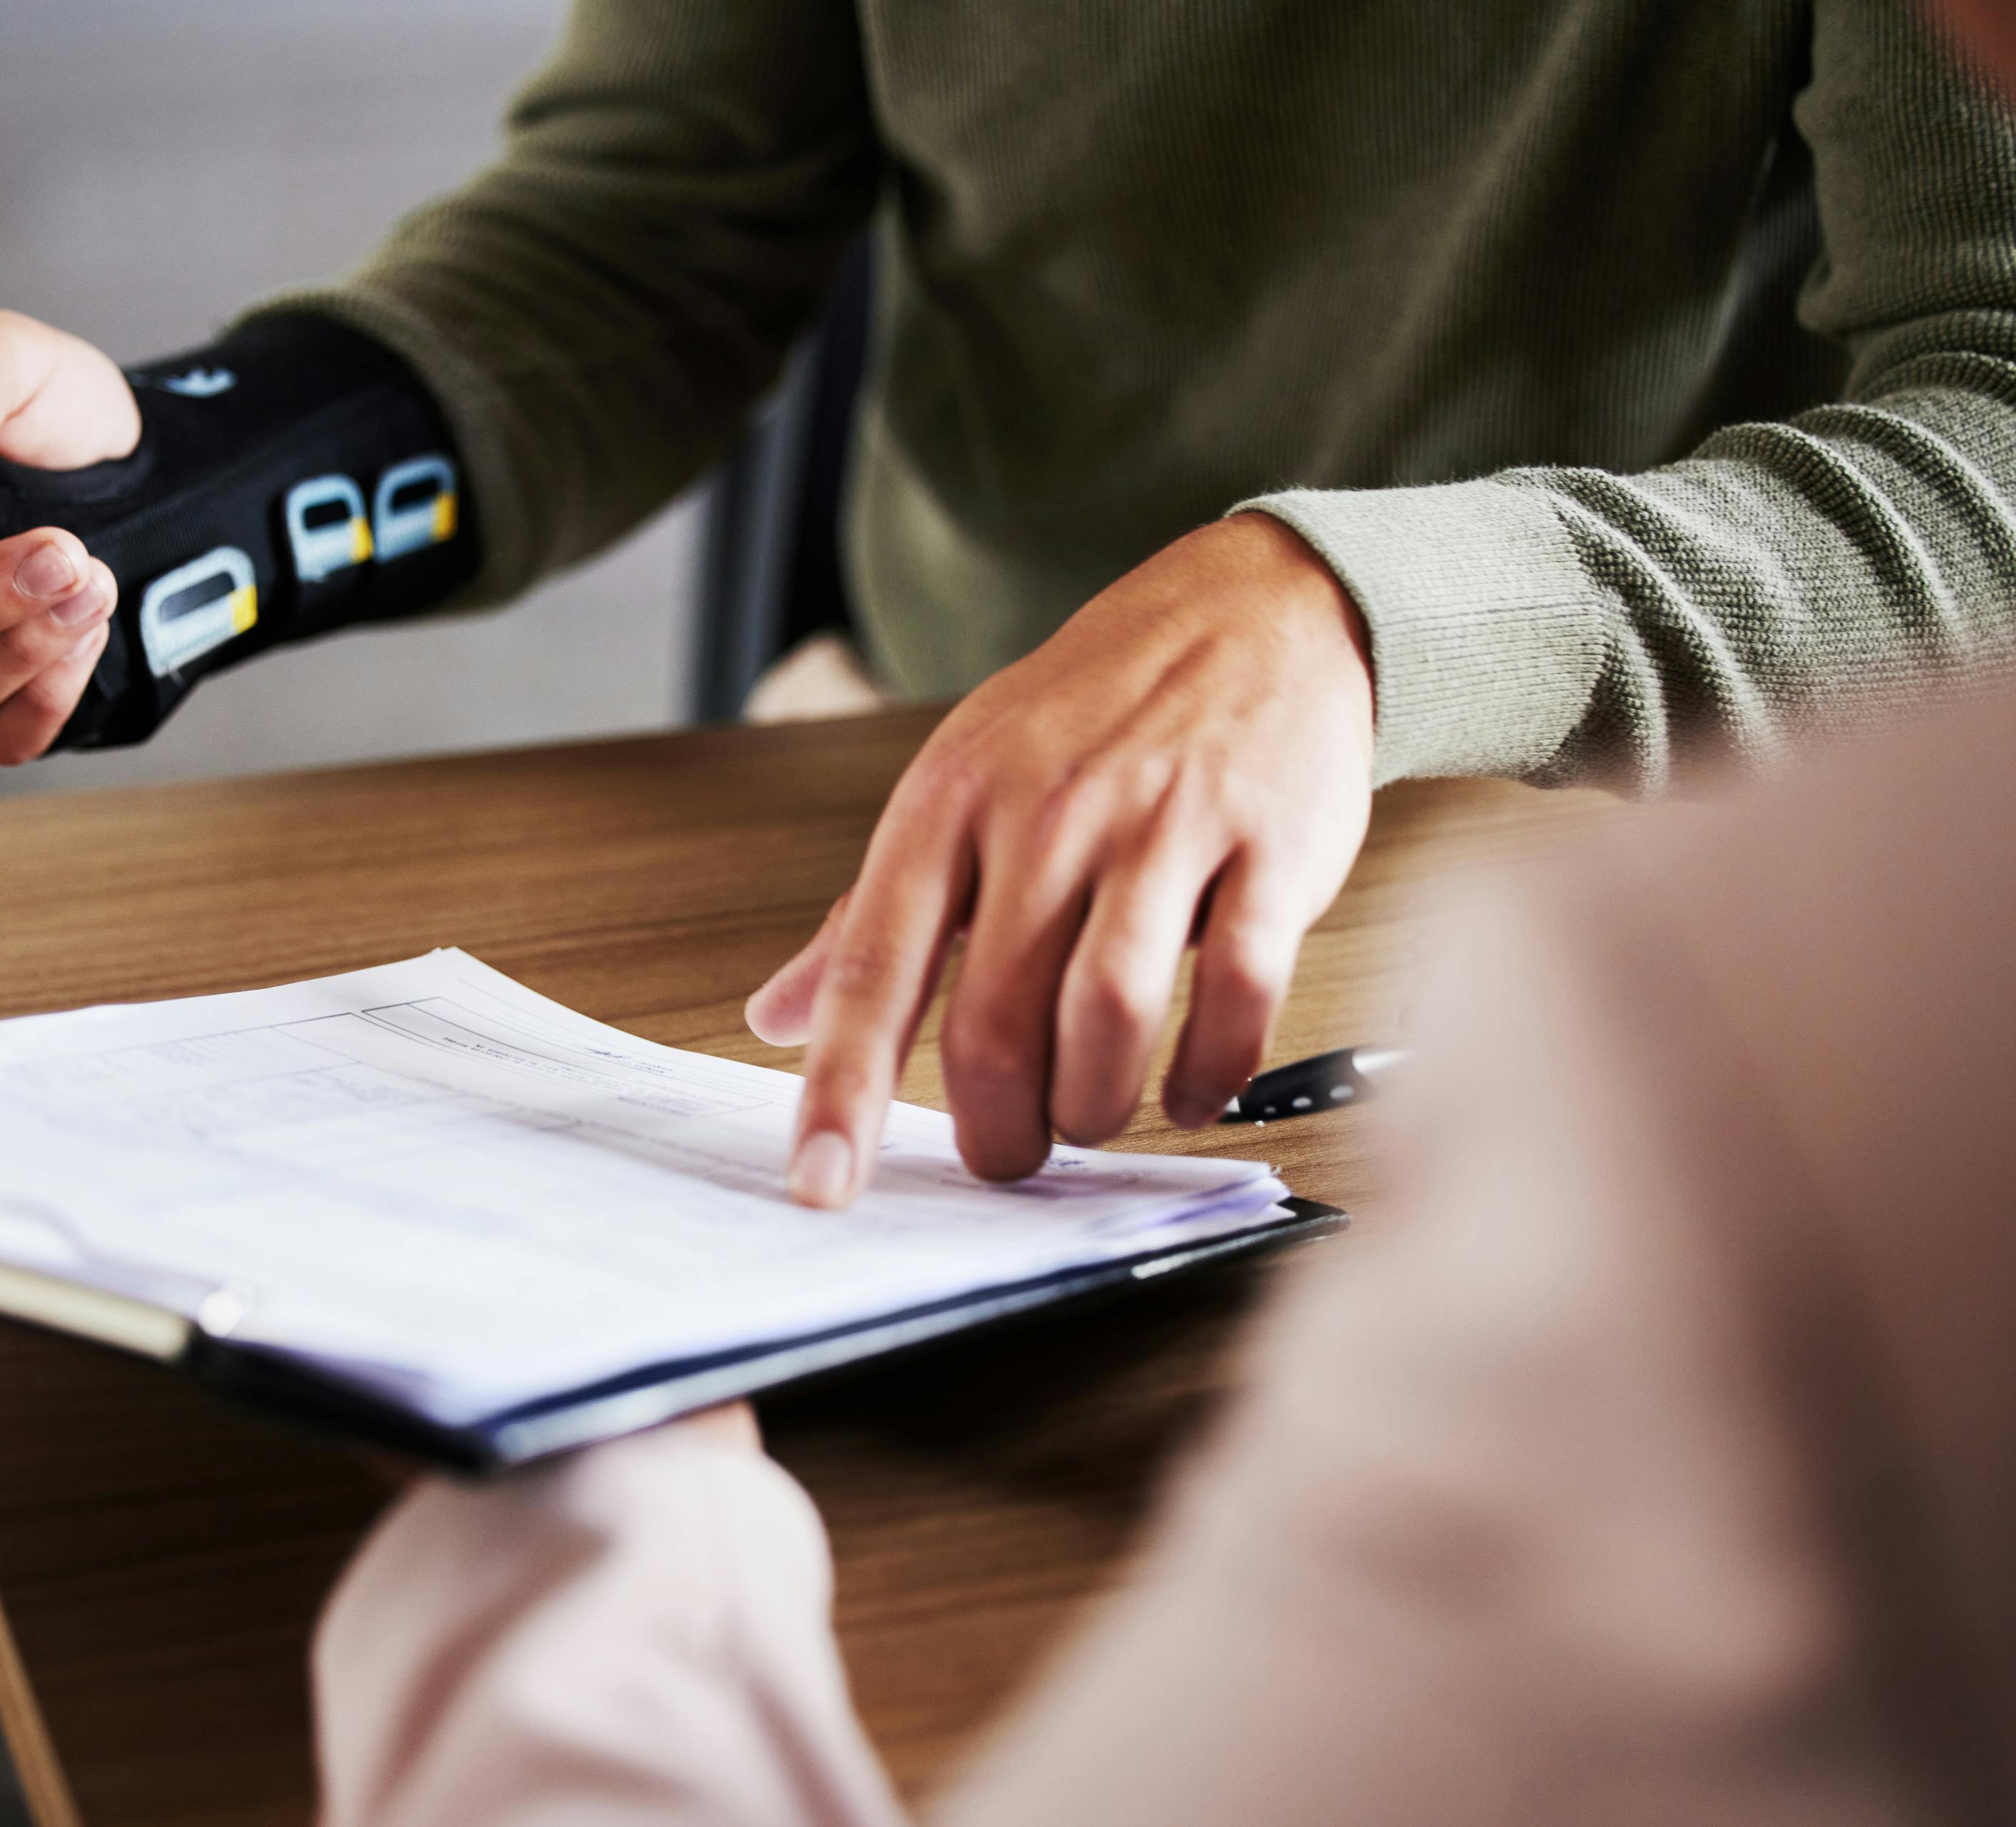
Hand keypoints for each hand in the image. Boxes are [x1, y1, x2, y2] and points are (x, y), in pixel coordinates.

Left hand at [748, 514, 1375, 1205]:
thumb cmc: (1091, 716)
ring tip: (1089, 1116)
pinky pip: (1239, 993)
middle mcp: (1046, 812)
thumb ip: (870, 918)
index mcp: (948, 802)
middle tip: (1007, 1153)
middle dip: (998, 1126)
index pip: (873, 967)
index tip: (821, 1185)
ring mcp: (1162, 825)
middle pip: (996, 1019)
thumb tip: (773, 1018)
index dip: (843, 1090)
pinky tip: (1191, 1090)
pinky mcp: (1269, 844)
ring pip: (1110, 1015)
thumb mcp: (958, 787)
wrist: (1255, 610)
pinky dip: (1211, 1069)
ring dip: (1095, 1104)